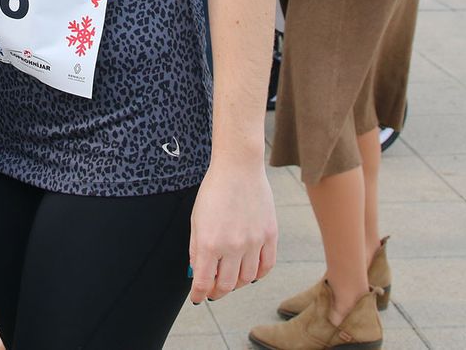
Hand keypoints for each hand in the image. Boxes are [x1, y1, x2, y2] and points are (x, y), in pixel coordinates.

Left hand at [188, 159, 277, 303]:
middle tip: (213, 290)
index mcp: (209, 243)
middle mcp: (232, 247)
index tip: (197, 298)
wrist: (238, 168)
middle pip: (226, 285)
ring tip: (230, 278)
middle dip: (217, 292)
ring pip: (247, 279)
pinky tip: (249, 271)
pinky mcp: (270, 235)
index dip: (199, 295)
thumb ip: (195, 248)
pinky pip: (266, 266)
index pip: (203, 282)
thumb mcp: (196, 219)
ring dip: (236, 283)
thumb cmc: (214, 190)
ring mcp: (253, 242)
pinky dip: (257, 274)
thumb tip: (197, 272)